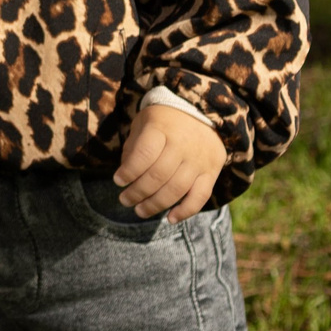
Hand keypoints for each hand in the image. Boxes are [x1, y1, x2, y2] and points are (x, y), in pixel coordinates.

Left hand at [114, 101, 226, 222]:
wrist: (201, 111)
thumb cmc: (163, 121)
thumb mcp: (143, 124)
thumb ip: (133, 148)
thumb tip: (125, 177)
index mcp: (161, 128)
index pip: (144, 154)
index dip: (129, 171)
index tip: (117, 181)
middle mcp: (182, 144)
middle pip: (158, 176)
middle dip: (137, 192)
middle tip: (125, 200)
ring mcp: (199, 159)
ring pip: (177, 189)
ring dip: (156, 204)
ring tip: (140, 211)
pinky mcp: (212, 171)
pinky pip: (201, 196)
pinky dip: (186, 211)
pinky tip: (170, 218)